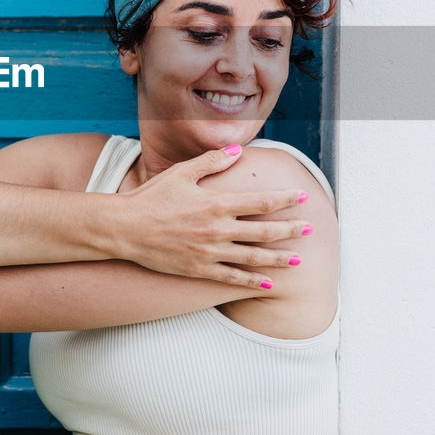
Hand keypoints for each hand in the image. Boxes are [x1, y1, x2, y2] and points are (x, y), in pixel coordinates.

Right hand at [110, 145, 313, 288]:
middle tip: (310, 229)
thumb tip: (238, 152)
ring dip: (278, 258)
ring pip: (253, 258)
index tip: (303, 197)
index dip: (285, 199)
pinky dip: (252, 281)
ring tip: (297, 259)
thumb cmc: (151, 197)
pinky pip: (231, 278)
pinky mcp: (199, 269)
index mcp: (216, 203)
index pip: (260, 201)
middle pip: (264, 231)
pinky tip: (268, 283)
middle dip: (290, 230)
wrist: (124, 228)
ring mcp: (209, 252)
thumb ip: (211, 162)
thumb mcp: (181, 173)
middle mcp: (217, 229)